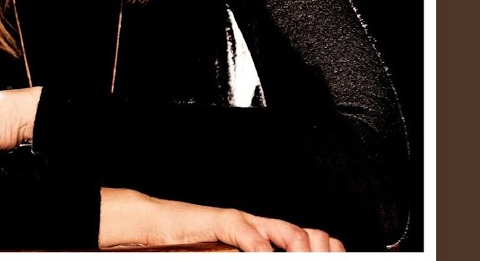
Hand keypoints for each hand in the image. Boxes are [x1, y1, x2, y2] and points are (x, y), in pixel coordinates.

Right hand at [99, 188, 344, 251]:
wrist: (152, 228)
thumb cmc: (188, 247)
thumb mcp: (228, 260)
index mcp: (264, 240)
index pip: (309, 240)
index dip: (327, 250)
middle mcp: (258, 229)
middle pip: (305, 234)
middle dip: (320, 251)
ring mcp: (241, 224)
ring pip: (284, 230)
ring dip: (300, 248)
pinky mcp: (218, 222)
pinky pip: (244, 229)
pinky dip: (259, 245)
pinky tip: (266, 257)